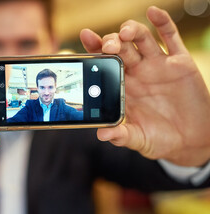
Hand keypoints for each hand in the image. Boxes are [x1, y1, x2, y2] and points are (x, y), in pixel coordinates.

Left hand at [80, 6, 209, 165]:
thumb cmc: (160, 139)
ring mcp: (158, 66)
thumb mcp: (140, 139)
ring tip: (125, 33)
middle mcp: (138, 72)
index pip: (105, 63)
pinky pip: (171, 38)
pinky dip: (163, 23)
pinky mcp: (180, 63)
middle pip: (121, 48)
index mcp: (123, 87)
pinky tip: (153, 12)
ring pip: (142, 39)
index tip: (84, 39)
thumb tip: (102, 135)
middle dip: (112, 42)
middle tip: (108, 46)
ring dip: (132, 30)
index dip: (94, 50)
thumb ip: (122, 136)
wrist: (190, 140)